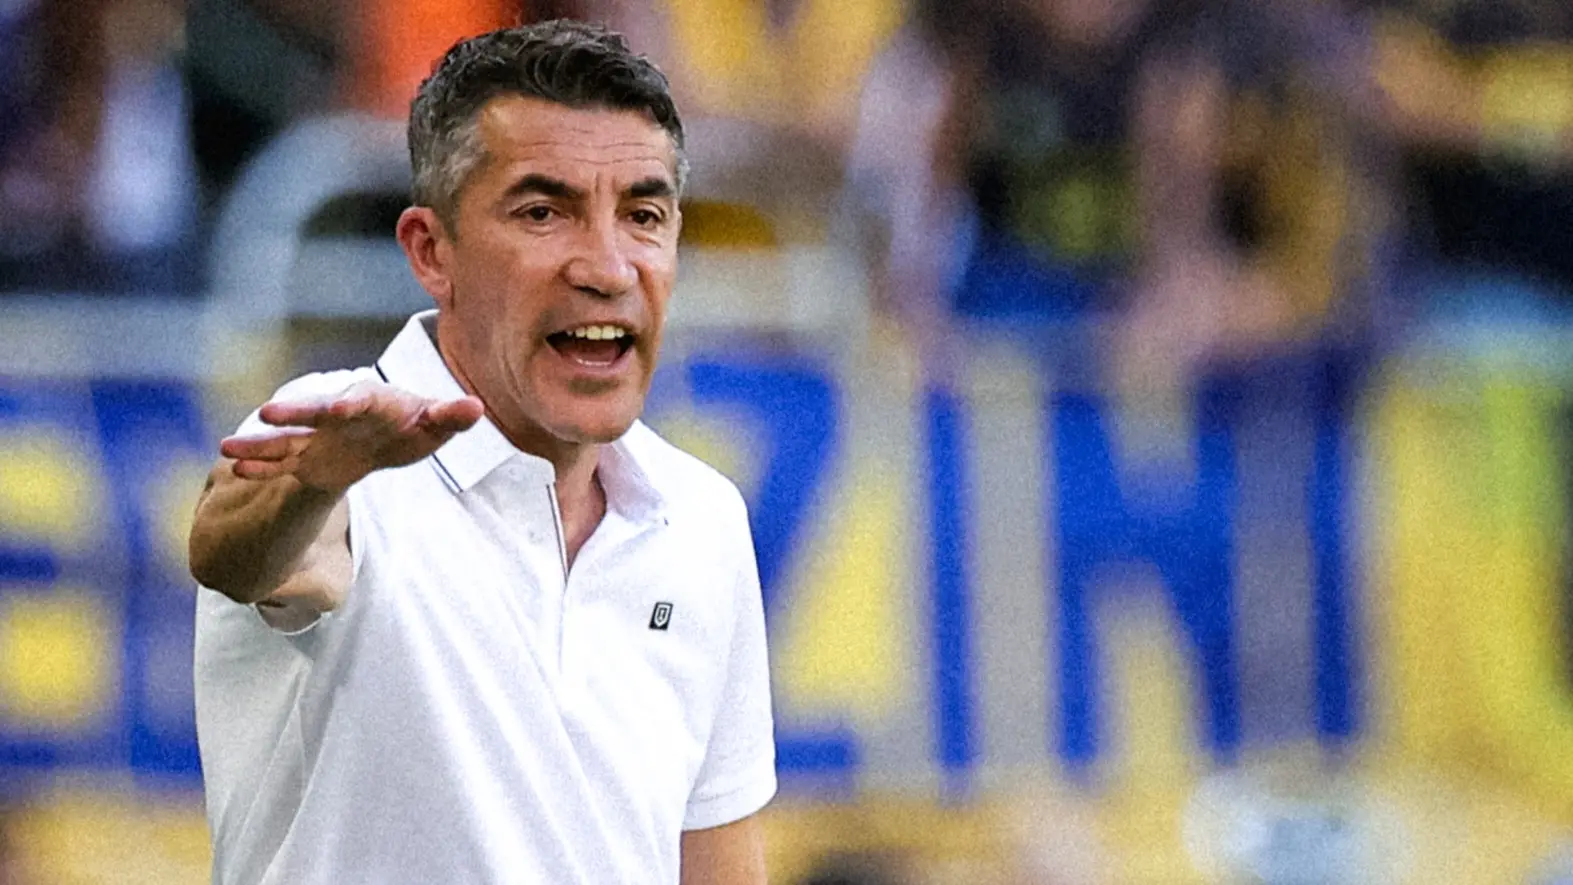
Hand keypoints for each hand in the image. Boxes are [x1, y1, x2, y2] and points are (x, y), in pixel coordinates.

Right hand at [219, 381, 484, 493]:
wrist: (389, 433)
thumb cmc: (414, 423)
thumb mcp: (436, 422)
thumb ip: (452, 416)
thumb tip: (476, 408)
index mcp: (371, 401)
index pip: (361, 400)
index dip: (351, 402)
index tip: (341, 407)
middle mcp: (337, 415)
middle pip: (314, 413)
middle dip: (293, 413)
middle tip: (268, 412)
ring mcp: (317, 437)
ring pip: (286, 439)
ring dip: (261, 443)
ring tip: (228, 449)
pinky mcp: (306, 458)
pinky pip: (281, 463)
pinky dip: (262, 466)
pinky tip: (236, 469)